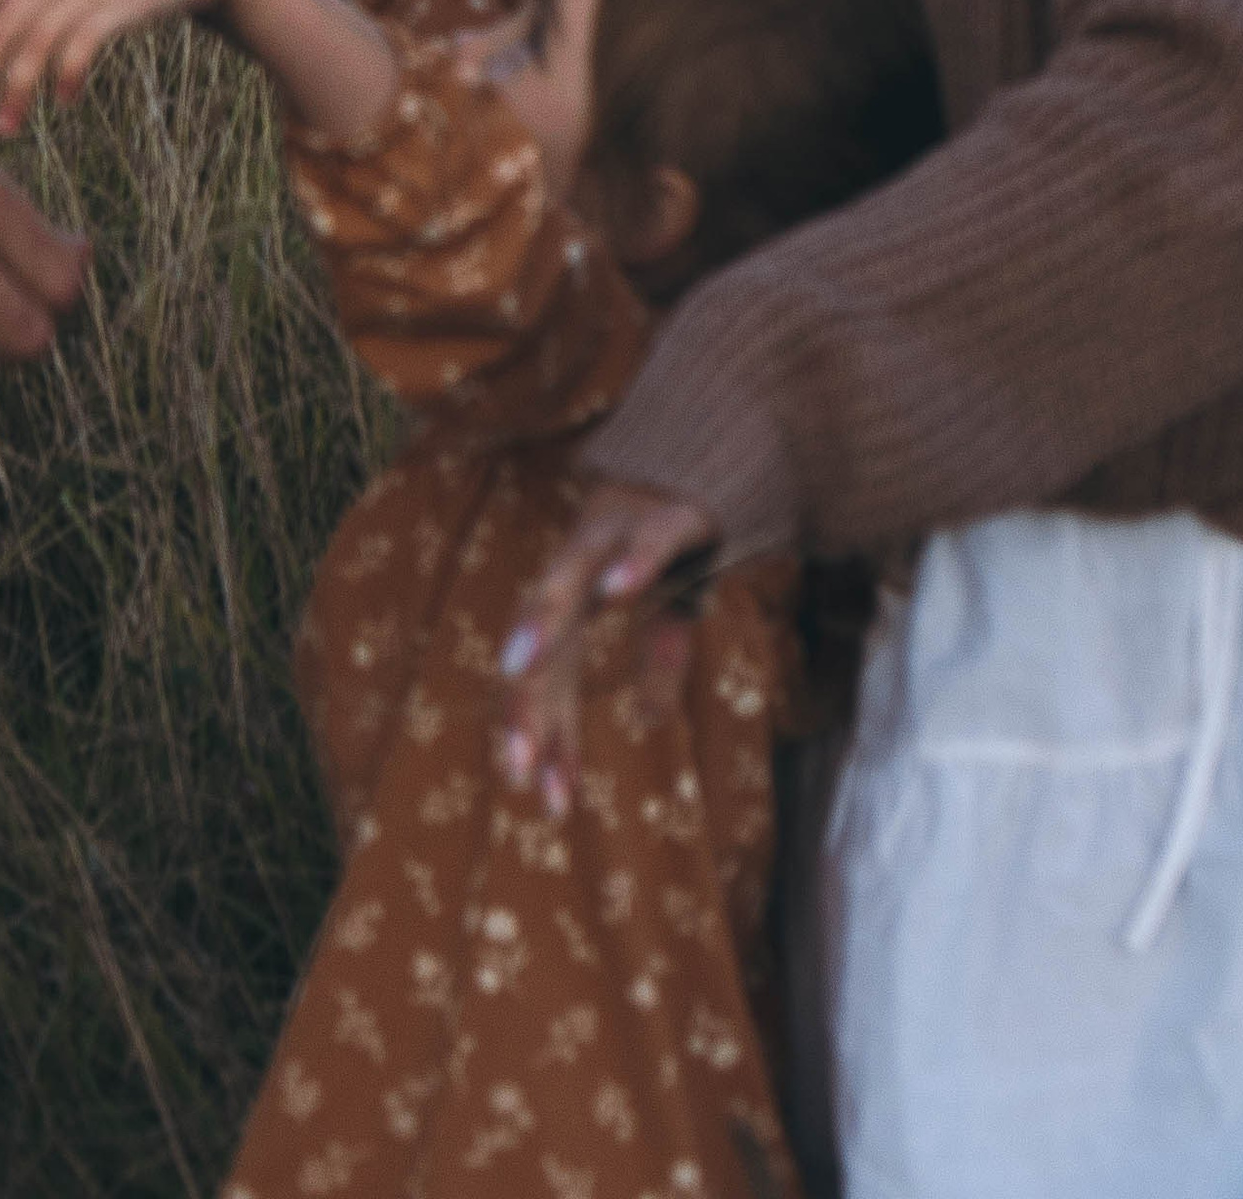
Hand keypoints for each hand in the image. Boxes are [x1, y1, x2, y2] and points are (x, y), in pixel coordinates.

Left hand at [496, 478, 720, 813]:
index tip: (543, 801)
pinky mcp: (669, 507)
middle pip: (546, 633)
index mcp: (582, 588)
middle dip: (528, 701)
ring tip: (515, 665)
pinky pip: (648, 534)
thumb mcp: (676, 605)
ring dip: (544, 614)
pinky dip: (633, 559)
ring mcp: (621, 525)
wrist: (728, 441)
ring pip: (572, 571)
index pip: (554, 671)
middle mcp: (586, 555)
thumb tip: (648, 718)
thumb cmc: (688, 528)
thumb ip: (657, 654)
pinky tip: (617, 593)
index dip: (547, 731)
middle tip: (514, 771)